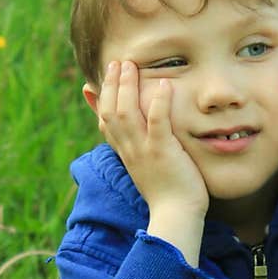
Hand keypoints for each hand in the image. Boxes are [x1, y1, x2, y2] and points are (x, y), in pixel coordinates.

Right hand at [96, 60, 208, 221]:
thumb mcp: (146, 166)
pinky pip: (157, 123)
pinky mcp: (162, 153)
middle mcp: (129, 150)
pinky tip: (165, 84)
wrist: (176, 216)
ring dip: (127, 87)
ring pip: (126, 113)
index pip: (105, 120)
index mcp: (125, 152)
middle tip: (117, 62)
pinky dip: (159, 102)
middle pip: (111, 111)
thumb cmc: (166, 191)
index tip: (102, 76)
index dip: (101, 96)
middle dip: (112, 84)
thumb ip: (138, 147)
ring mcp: (144, 151)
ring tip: (131, 65)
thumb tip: (133, 136)